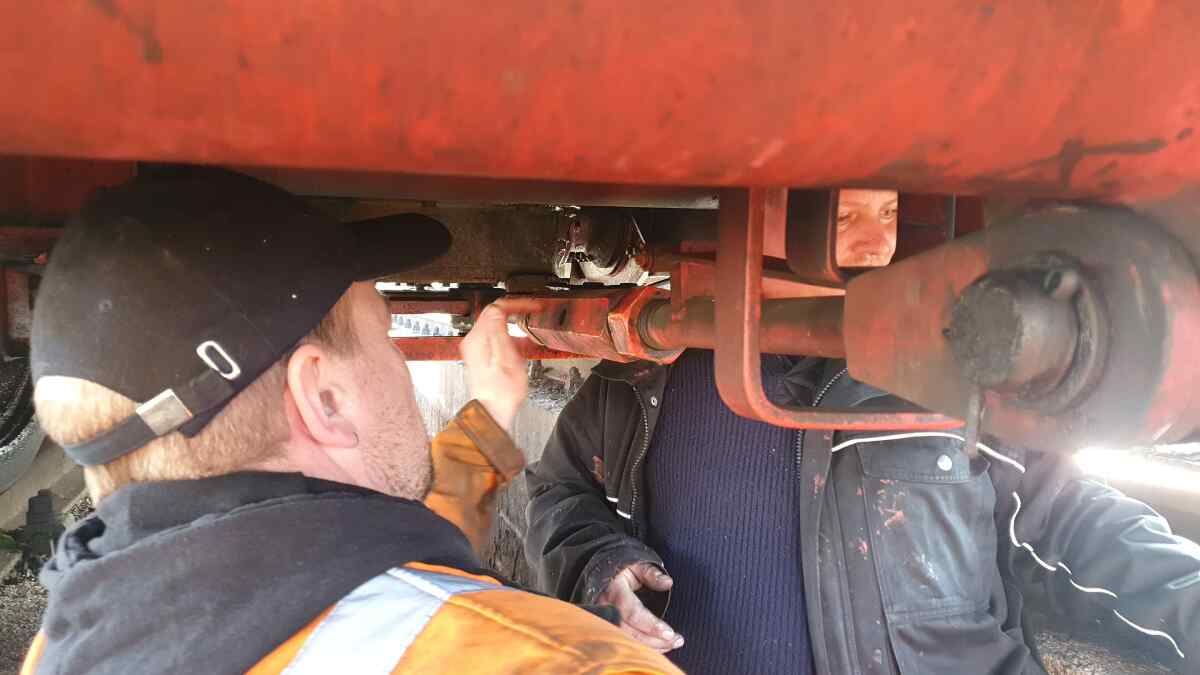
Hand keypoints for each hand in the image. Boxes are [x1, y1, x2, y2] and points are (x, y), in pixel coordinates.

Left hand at [459, 299, 539, 432]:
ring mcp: (476, 348)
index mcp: (480, 339)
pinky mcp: (480, 355)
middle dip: (515, 310)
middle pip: (493, 313)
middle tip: (532, 311)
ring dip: (512, 321)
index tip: (531, 306)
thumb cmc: (502, 392)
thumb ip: (501, 332)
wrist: (493, 412)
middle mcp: (474, 341)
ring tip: (528, 324)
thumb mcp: (507, 359)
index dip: (516, 303)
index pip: (496, 307)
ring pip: (494, 323)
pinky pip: (494, 335)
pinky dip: (508, 333)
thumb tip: (498, 309)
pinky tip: (519, 342)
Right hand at [597, 562, 682, 652]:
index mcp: (615, 592)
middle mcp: (607, 610)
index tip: (670, 633)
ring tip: (674, 644)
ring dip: (652, 647)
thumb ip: (652, 574)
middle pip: (631, 633)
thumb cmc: (623, 572)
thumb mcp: (637, 566)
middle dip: (656, 641)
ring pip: (628, 642)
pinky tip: (660, 648)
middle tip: (678, 641)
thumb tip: (668, 583)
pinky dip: (644, 649)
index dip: (651, 625)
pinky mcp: (607, 631)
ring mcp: (605, 622)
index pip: (632, 613)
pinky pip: (625, 645)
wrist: (604, 578)